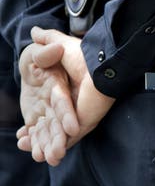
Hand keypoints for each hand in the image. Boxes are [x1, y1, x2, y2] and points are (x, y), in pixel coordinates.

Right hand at [17, 27, 114, 164]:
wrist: (101, 63)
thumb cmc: (84, 55)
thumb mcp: (61, 45)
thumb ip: (47, 42)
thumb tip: (34, 31)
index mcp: (66, 92)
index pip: (48, 112)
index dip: (34, 122)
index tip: (22, 132)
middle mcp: (73, 105)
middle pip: (52, 126)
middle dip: (37, 137)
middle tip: (22, 143)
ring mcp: (80, 115)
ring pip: (59, 135)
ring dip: (44, 145)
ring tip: (34, 154)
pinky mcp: (85, 122)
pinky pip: (68, 139)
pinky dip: (56, 145)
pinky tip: (41, 153)